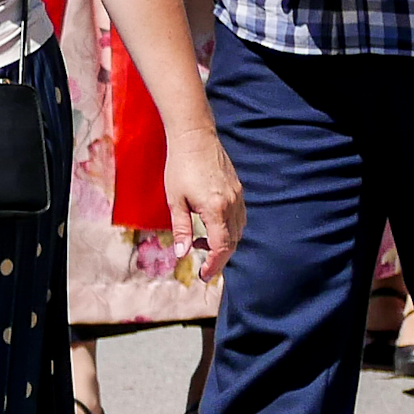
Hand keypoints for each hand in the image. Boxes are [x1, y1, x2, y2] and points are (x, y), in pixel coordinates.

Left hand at [163, 129, 245, 259]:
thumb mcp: (175, 201)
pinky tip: (211, 225)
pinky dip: (228, 229)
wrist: (194, 137)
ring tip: (200, 241)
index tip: (204, 276)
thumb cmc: (179, 167)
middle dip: (219, 258)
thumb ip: (181, 230)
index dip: (214, 265)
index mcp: (215, 209)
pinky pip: (239, 218)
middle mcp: (231, 204)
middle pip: (233, 242)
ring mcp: (237, 196)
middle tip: (203, 266)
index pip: (221, 247)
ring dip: (223, 243)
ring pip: (238, 231)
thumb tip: (182, 255)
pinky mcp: (238, 190)